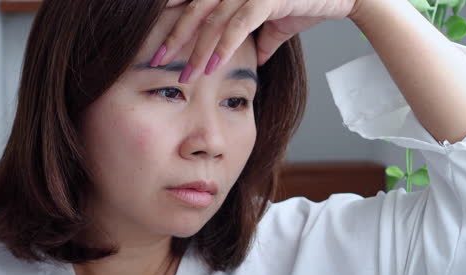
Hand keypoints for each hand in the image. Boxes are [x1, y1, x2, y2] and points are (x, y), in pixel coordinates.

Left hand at [156, 0, 364, 80]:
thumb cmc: (310, 1)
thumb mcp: (277, 22)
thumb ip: (260, 37)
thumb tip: (254, 60)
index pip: (195, 0)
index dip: (172, 18)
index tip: (156, 42)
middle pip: (194, 9)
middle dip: (174, 36)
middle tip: (156, 60)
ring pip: (213, 19)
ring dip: (197, 50)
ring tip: (185, 75)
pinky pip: (238, 24)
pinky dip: (223, 45)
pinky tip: (212, 66)